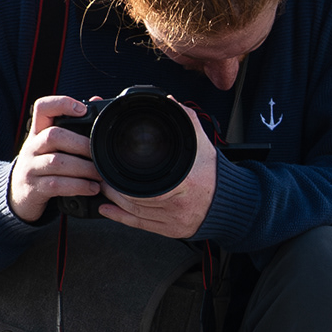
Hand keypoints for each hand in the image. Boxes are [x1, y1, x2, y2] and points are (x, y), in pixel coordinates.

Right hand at [9, 95, 97, 222]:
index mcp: (37, 132)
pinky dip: (78, 186)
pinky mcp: (33, 189)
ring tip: (99, 174)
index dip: (61, 104)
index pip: (42, 108)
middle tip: (99, 154)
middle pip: (53, 136)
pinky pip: (56, 185)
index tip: (82, 109)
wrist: (18, 195)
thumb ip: (72, 127)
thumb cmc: (43, 166)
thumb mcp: (51, 146)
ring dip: (83, 168)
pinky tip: (92, 188)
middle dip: (81, 144)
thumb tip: (96, 100)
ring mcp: (30, 168)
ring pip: (57, 162)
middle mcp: (31, 147)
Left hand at [100, 102, 214, 240]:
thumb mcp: (202, 144)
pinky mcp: (171, 230)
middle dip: (113, 188)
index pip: (144, 185)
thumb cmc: (214, 174)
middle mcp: (177, 204)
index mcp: (183, 182)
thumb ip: (186, 120)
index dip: (121, 180)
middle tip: (101, 176)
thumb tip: (170, 102)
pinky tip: (107, 210)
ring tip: (103, 188)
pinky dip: (120, 218)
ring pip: (134, 213)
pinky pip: (140, 225)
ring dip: (114, 201)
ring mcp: (173, 219)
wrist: (229, 202)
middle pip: (134, 199)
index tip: (109, 168)